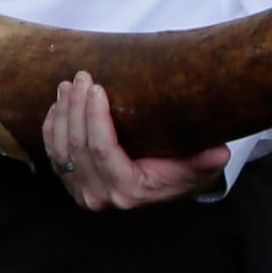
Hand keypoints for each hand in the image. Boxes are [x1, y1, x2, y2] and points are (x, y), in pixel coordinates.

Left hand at [39, 72, 226, 211]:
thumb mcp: (199, 165)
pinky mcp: (71, 182)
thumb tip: (219, 153)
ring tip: (68, 85)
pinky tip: (58, 104)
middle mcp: (100, 195)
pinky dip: (52, 126)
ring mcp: (82, 190)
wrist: (167, 184)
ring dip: (61, 113)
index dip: (94, 117)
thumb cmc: (184, 170)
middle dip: (75, 108)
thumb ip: (206, 161)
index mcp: (129, 191)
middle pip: (76, 146)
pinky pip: (53, 152)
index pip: (100, 150)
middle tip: (80, 77)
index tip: (96, 88)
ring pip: (60, 148)